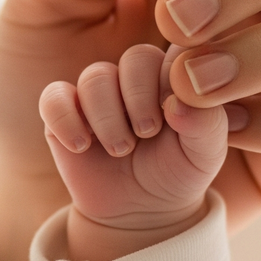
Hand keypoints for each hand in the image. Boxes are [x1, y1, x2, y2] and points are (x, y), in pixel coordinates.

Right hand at [40, 44, 228, 260]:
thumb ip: (207, 123)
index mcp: (172, 76)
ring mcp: (96, 92)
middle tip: (147, 133)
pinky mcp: (62, 111)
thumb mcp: (205, 155)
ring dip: (108, 118)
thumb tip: (178, 102)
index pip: (177, 50)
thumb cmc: (176, 173)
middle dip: (141, 98)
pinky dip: (66, 121)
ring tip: (120, 150)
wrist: (138, 211)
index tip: (177, 116)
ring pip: (94, 77)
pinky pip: (53, 97)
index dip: (175, 79)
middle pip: (135, 57)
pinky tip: (82, 146)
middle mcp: (134, 77)